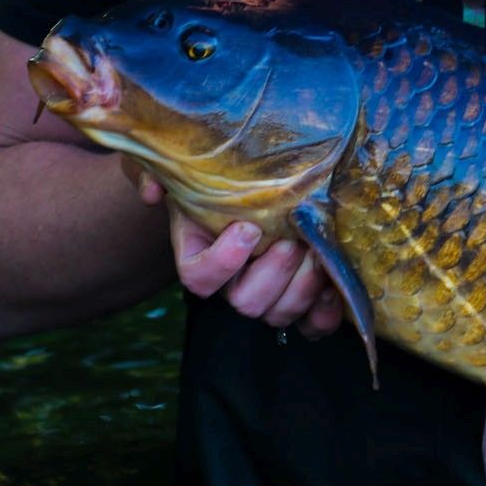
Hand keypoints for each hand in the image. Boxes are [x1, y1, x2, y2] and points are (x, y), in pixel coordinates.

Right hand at [120, 156, 343, 339]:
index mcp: (200, 249)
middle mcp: (232, 277)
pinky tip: (333, 283)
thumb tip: (152, 191)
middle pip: (245, 303)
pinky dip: (324, 312)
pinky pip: (311, 323)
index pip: (199, 278)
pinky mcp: (300, 293)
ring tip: (316, 252)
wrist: (255, 177)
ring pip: (278, 314)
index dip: (223, 262)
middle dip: (273, 274)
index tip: (248, 228)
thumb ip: (155, 170)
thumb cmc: (216, 170)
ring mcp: (266, 289)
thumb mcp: (182, 161)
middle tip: (291, 241)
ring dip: (302, 288)